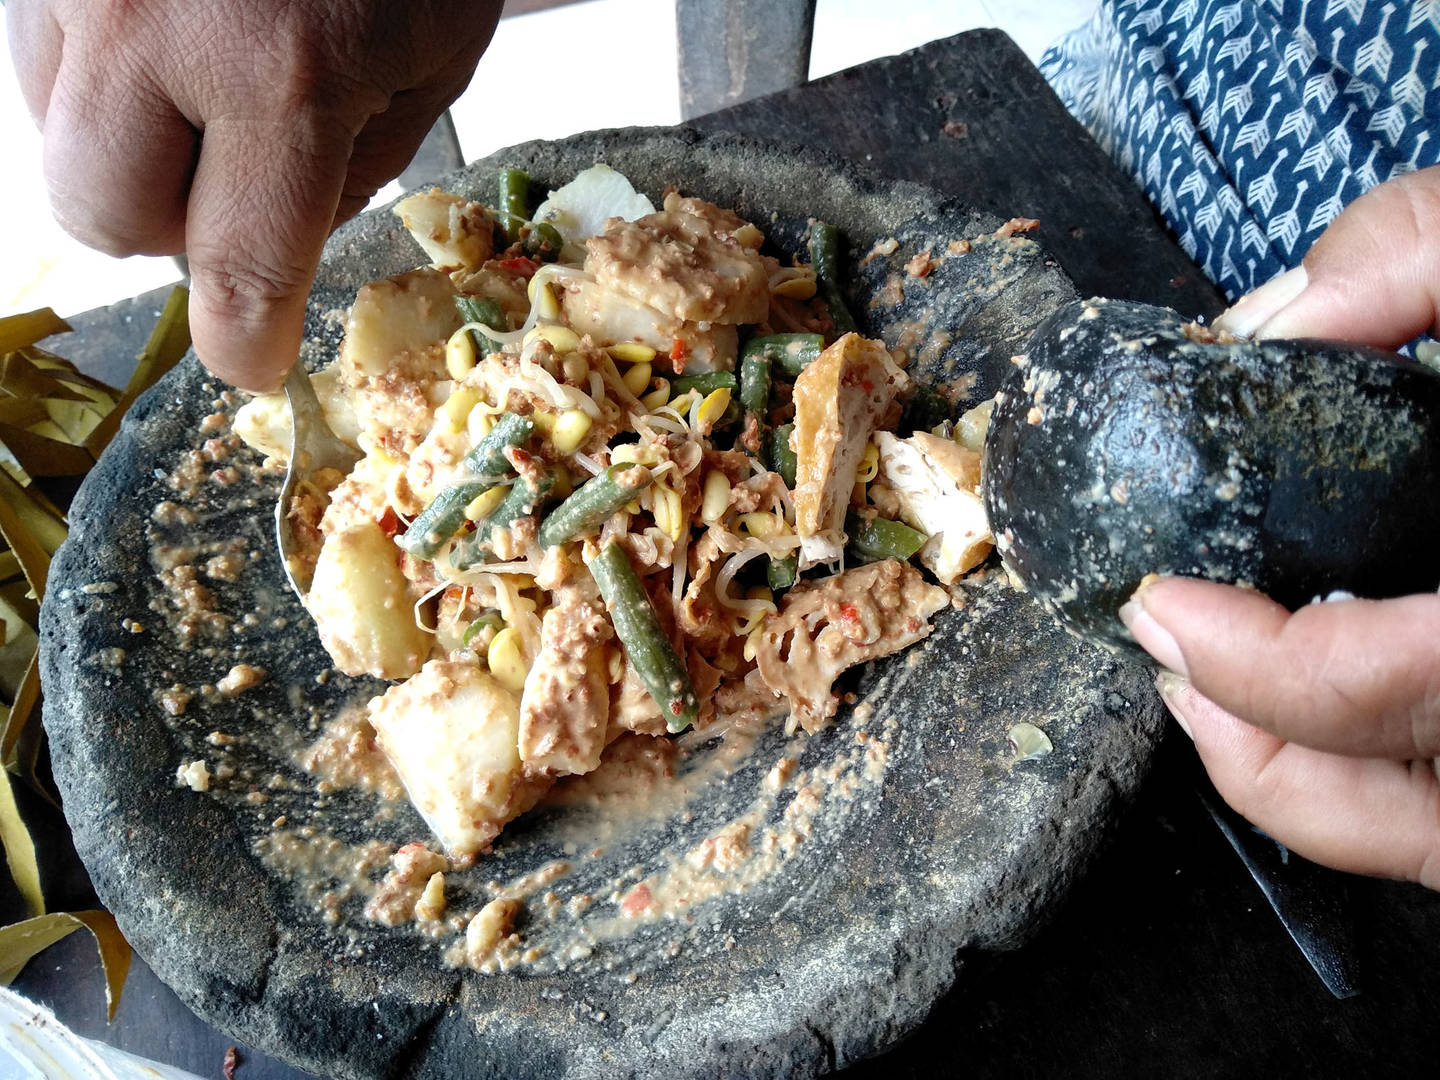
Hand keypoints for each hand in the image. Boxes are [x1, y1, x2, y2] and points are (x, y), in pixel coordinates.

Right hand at [8, 0, 501, 390]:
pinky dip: (96, 77)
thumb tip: (281, 245)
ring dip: (129, 153)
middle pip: (102, 216)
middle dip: (172, 234)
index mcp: (282, 77)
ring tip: (205, 99)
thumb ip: (354, 166)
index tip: (250, 361)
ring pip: (53, 136)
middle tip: (237, 200)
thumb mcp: (435, 56)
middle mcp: (150, 26)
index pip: (234, 269)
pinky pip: (34, 55)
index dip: (242, 339)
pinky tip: (165, 40)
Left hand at [1123, 165, 1439, 888]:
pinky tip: (1343, 720)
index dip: (1263, 668)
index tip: (1160, 603)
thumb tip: (1272, 324)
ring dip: (1315, 794)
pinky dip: (1395, 795)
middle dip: (1260, 749)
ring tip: (1217, 703)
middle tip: (1169, 656)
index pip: (1411, 684)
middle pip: (1420, 812)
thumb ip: (1432, 251)